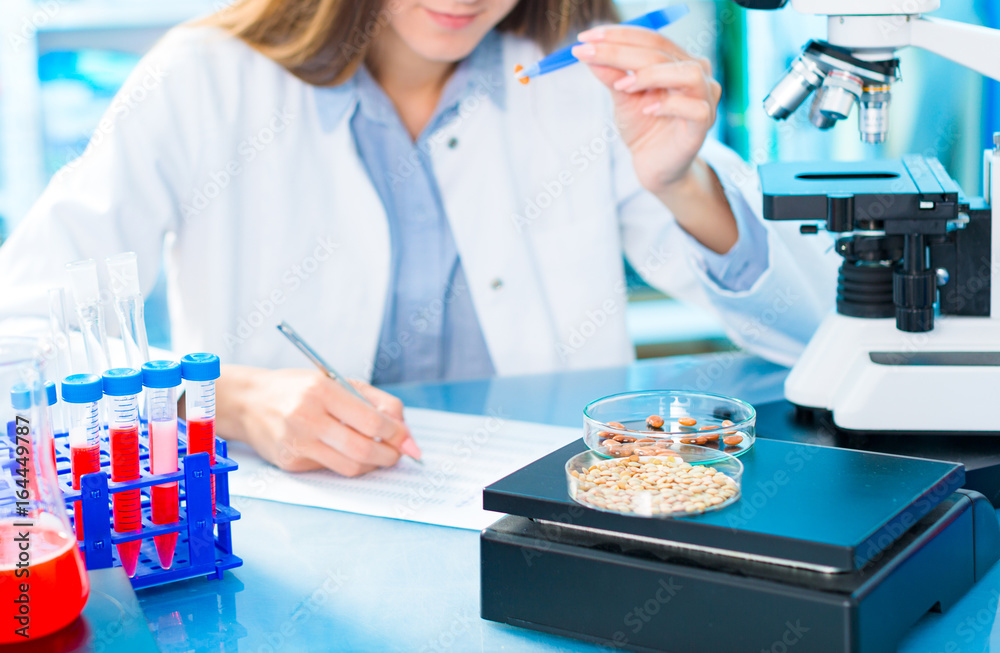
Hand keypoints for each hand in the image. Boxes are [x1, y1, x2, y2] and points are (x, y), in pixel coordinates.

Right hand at [218, 366, 419, 476]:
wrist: (249, 402)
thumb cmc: (299, 389)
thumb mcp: (337, 382)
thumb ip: (376, 401)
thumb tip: (405, 431)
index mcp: (321, 391)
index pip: (371, 421)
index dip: (396, 433)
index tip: (407, 438)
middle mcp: (306, 418)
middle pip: (363, 449)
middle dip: (390, 455)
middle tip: (398, 453)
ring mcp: (296, 443)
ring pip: (349, 467)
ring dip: (373, 465)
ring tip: (379, 455)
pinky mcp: (289, 463)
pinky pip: (330, 470)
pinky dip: (347, 464)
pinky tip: (347, 452)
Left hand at [573, 26, 721, 195]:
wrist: (654, 166)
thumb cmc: (643, 128)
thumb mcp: (622, 98)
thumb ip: (611, 75)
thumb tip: (588, 50)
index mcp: (678, 61)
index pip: (651, 39)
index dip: (619, 35)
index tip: (586, 37)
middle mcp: (697, 74)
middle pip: (662, 52)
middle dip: (622, 51)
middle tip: (590, 54)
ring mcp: (704, 99)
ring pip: (688, 73)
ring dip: (651, 75)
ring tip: (623, 86)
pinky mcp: (703, 125)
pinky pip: (695, 108)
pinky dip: (669, 106)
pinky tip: (648, 110)